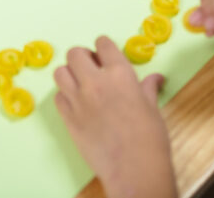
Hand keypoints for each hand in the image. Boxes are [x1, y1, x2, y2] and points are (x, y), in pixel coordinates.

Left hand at [54, 37, 176, 197]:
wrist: (134, 169)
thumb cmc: (150, 138)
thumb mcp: (152, 108)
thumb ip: (148, 88)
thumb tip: (156, 78)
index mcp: (119, 73)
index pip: (103, 43)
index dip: (104, 47)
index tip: (105, 54)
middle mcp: (95, 81)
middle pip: (75, 53)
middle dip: (83, 57)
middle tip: (91, 69)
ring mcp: (78, 99)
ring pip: (60, 72)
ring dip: (69, 74)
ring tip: (80, 84)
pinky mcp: (68, 118)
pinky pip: (57, 96)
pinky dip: (65, 96)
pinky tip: (76, 104)